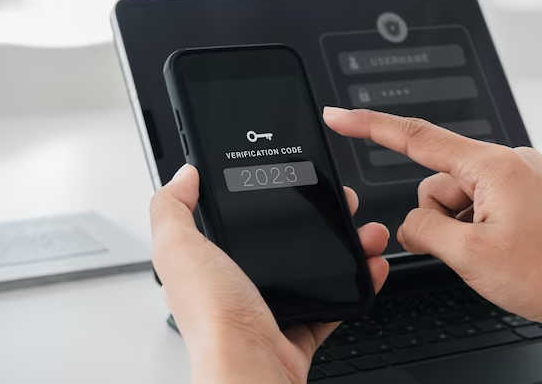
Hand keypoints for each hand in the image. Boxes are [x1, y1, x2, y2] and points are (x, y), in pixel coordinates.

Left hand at [150, 164, 388, 383]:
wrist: (252, 367)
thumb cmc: (214, 317)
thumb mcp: (179, 249)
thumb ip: (172, 209)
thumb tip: (183, 176)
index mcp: (212, 262)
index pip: (243, 219)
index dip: (270, 196)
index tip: (293, 179)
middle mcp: (241, 284)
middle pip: (287, 239)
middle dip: (319, 216)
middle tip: (339, 203)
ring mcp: (273, 305)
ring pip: (316, 266)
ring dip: (346, 244)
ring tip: (363, 230)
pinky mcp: (301, 325)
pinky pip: (334, 298)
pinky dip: (357, 281)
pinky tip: (370, 264)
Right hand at [324, 107, 541, 351]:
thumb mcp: (470, 256)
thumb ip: (423, 230)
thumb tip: (407, 223)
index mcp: (493, 167)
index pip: (417, 138)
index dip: (370, 126)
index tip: (340, 117)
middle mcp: (506, 162)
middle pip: (435, 182)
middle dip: (438, 218)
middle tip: (466, 248)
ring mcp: (514, 176)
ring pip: (451, 196)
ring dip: (456, 227)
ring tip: (486, 250)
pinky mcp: (518, 191)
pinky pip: (472, 201)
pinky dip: (470, 226)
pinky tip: (495, 245)